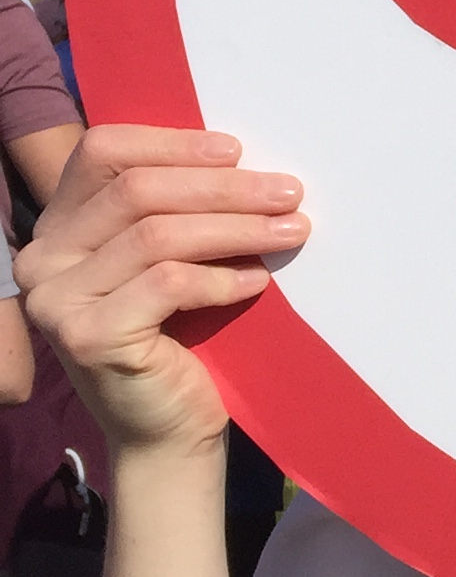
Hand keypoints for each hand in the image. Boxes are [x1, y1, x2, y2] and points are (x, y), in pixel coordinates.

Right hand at [18, 127, 308, 459]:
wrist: (168, 432)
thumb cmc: (179, 338)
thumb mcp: (167, 260)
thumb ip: (173, 208)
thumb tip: (236, 154)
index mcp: (57, 226)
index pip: (102, 153)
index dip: (171, 143)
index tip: (237, 150)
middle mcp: (43, 259)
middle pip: (137, 191)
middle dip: (223, 187)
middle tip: (288, 191)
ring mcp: (57, 301)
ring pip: (157, 235)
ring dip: (235, 227)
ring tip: (291, 229)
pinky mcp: (87, 338)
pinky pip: (168, 285)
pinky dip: (220, 278)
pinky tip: (257, 281)